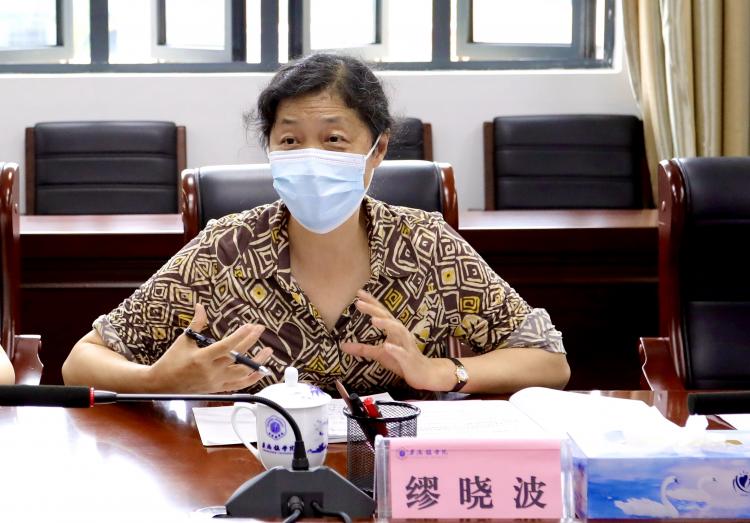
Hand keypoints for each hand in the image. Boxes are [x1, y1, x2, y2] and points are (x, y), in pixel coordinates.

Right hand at [147, 303, 272, 392]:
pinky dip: (252, 379)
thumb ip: (196, 323)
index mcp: (201, 358)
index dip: (240, 336)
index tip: (250, 326)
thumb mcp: (183, 340)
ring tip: (268, 350)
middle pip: (237, 357)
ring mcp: (216, 381)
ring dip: (257, 362)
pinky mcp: (218, 388)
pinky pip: (239, 385)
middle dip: (251, 341)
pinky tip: (262, 370)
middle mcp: (211, 371)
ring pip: (243, 373)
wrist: (162, 384)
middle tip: (260, 329)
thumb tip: (200, 306)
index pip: (226, 346)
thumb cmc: (171, 361)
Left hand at [340, 290, 444, 390]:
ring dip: (386, 324)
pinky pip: (402, 353)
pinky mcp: (409, 358)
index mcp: (393, 330)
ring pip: (398, 331)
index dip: (371, 302)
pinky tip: (387, 346)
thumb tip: (342, 346)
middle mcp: (400, 333)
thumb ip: (363, 349)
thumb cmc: (401, 361)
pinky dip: (395, 349)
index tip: (359, 293)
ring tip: (373, 320)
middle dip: (373, 309)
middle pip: (387, 317)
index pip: (381, 313)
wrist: (424, 374)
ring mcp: (406, 345)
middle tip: (359, 302)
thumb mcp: (379, 354)